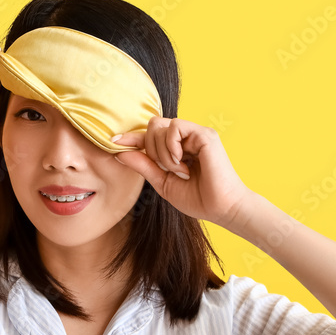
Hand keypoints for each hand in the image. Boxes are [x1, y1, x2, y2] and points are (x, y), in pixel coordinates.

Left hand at [112, 117, 253, 229]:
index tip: (114, 142)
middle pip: (152, 126)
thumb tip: (119, 152)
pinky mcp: (204, 134)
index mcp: (178, 148)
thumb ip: (143, 166)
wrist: (222, 209)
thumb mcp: (163, 182)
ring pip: (160, 126)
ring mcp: (196, 133)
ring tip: (179, 170)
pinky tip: (182, 162)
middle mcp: (187, 137)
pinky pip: (174, 127)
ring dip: (162, 152)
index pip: (150, 135)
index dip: (131, 137)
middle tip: (169, 170)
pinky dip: (172, 146)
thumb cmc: (197, 199)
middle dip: (151, 149)